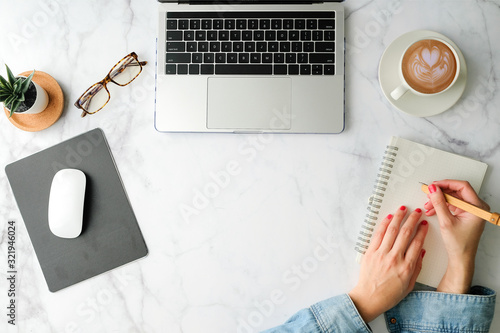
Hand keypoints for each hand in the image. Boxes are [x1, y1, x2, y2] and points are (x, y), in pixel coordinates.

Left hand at [349, 206, 427, 321]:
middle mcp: (394, 259)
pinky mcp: (370, 253)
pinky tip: (389, 218)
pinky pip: (378, 235)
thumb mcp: (410, 284)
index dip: (422, 231)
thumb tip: (421, 250)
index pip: (417, 243)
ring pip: (391, 230)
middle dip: (412, 220)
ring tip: (403, 209)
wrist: (369, 298)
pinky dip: (384, 224)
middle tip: (416, 212)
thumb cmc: (389, 294)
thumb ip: (417, 267)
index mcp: (406, 267)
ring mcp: (381, 254)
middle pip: (405, 233)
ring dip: (398, 217)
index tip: (424, 224)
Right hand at [424, 180, 488, 293]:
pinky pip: (453, 204)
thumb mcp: (446, 221)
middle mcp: (477, 207)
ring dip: (440, 199)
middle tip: (429, 193)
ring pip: (453, 197)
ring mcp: (471, 210)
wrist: (461, 257)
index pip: (462, 187)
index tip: (434, 185)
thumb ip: (439, 203)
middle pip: (457, 191)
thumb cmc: (459, 244)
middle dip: (441, 192)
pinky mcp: (466, 214)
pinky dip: (443, 205)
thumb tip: (434, 189)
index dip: (446, 184)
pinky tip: (433, 209)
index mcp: (477, 207)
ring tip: (429, 204)